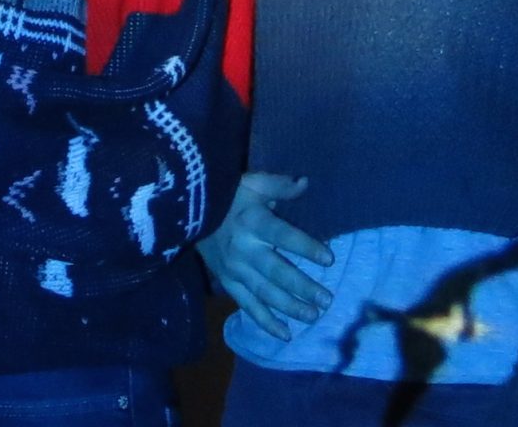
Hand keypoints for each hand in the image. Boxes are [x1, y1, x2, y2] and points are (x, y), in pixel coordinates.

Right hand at [197, 172, 331, 339]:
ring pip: (265, 293)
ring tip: (313, 316)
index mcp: (253, 222)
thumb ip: (278, 185)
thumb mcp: (252, 182)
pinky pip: (247, 305)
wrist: (189, 213)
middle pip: (277, 271)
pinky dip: (266, 321)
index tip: (329, 259)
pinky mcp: (228, 283)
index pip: (283, 235)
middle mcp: (244, 249)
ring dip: (289, 307)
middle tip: (326, 300)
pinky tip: (285, 334)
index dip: (305, 247)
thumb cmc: (228, 196)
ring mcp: (235, 270)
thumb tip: (305, 183)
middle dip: (302, 287)